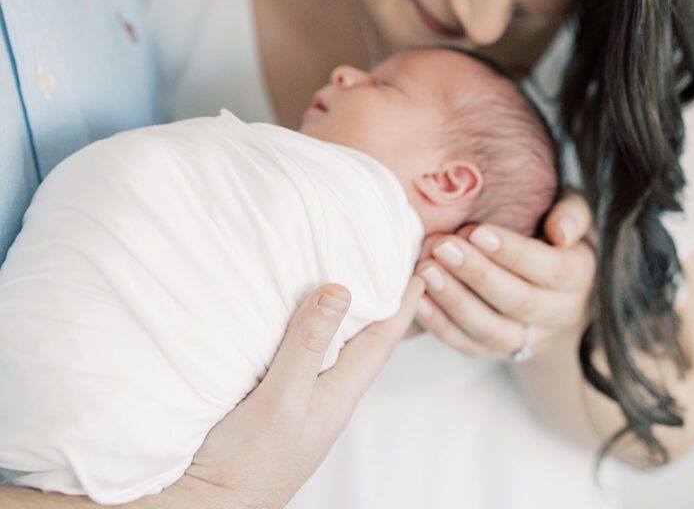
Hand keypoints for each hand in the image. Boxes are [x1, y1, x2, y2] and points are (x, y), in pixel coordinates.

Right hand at [179, 277, 424, 508]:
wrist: (208, 506)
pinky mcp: (276, 407)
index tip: (422, 275)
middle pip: (366, 345)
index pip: (381, 342)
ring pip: (337, 352)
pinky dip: (313, 334)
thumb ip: (308, 345)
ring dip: (349, 320)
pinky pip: (307, 359)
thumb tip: (339, 290)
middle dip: (382, 308)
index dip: (402, 306)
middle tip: (393, 272)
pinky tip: (301, 326)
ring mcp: (303, 405)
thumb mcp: (282, 398)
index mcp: (338, 395)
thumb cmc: (247, 464)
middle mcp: (326, 398)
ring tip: (353, 288)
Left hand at [414, 189, 595, 359]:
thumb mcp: (572, 208)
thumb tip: (561, 232)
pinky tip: (419, 300)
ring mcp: (530, 339)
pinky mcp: (500, 351)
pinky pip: (470, 345)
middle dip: (477, 274)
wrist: (555, 271)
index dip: (514, 253)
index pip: (551, 270)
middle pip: (519, 302)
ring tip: (426, 272)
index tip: (477, 231)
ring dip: (456, 302)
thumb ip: (571, 214)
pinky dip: (442, 325)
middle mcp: (560, 314)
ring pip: (493, 331)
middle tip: (443, 247)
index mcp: (580, 276)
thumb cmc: (554, 226)